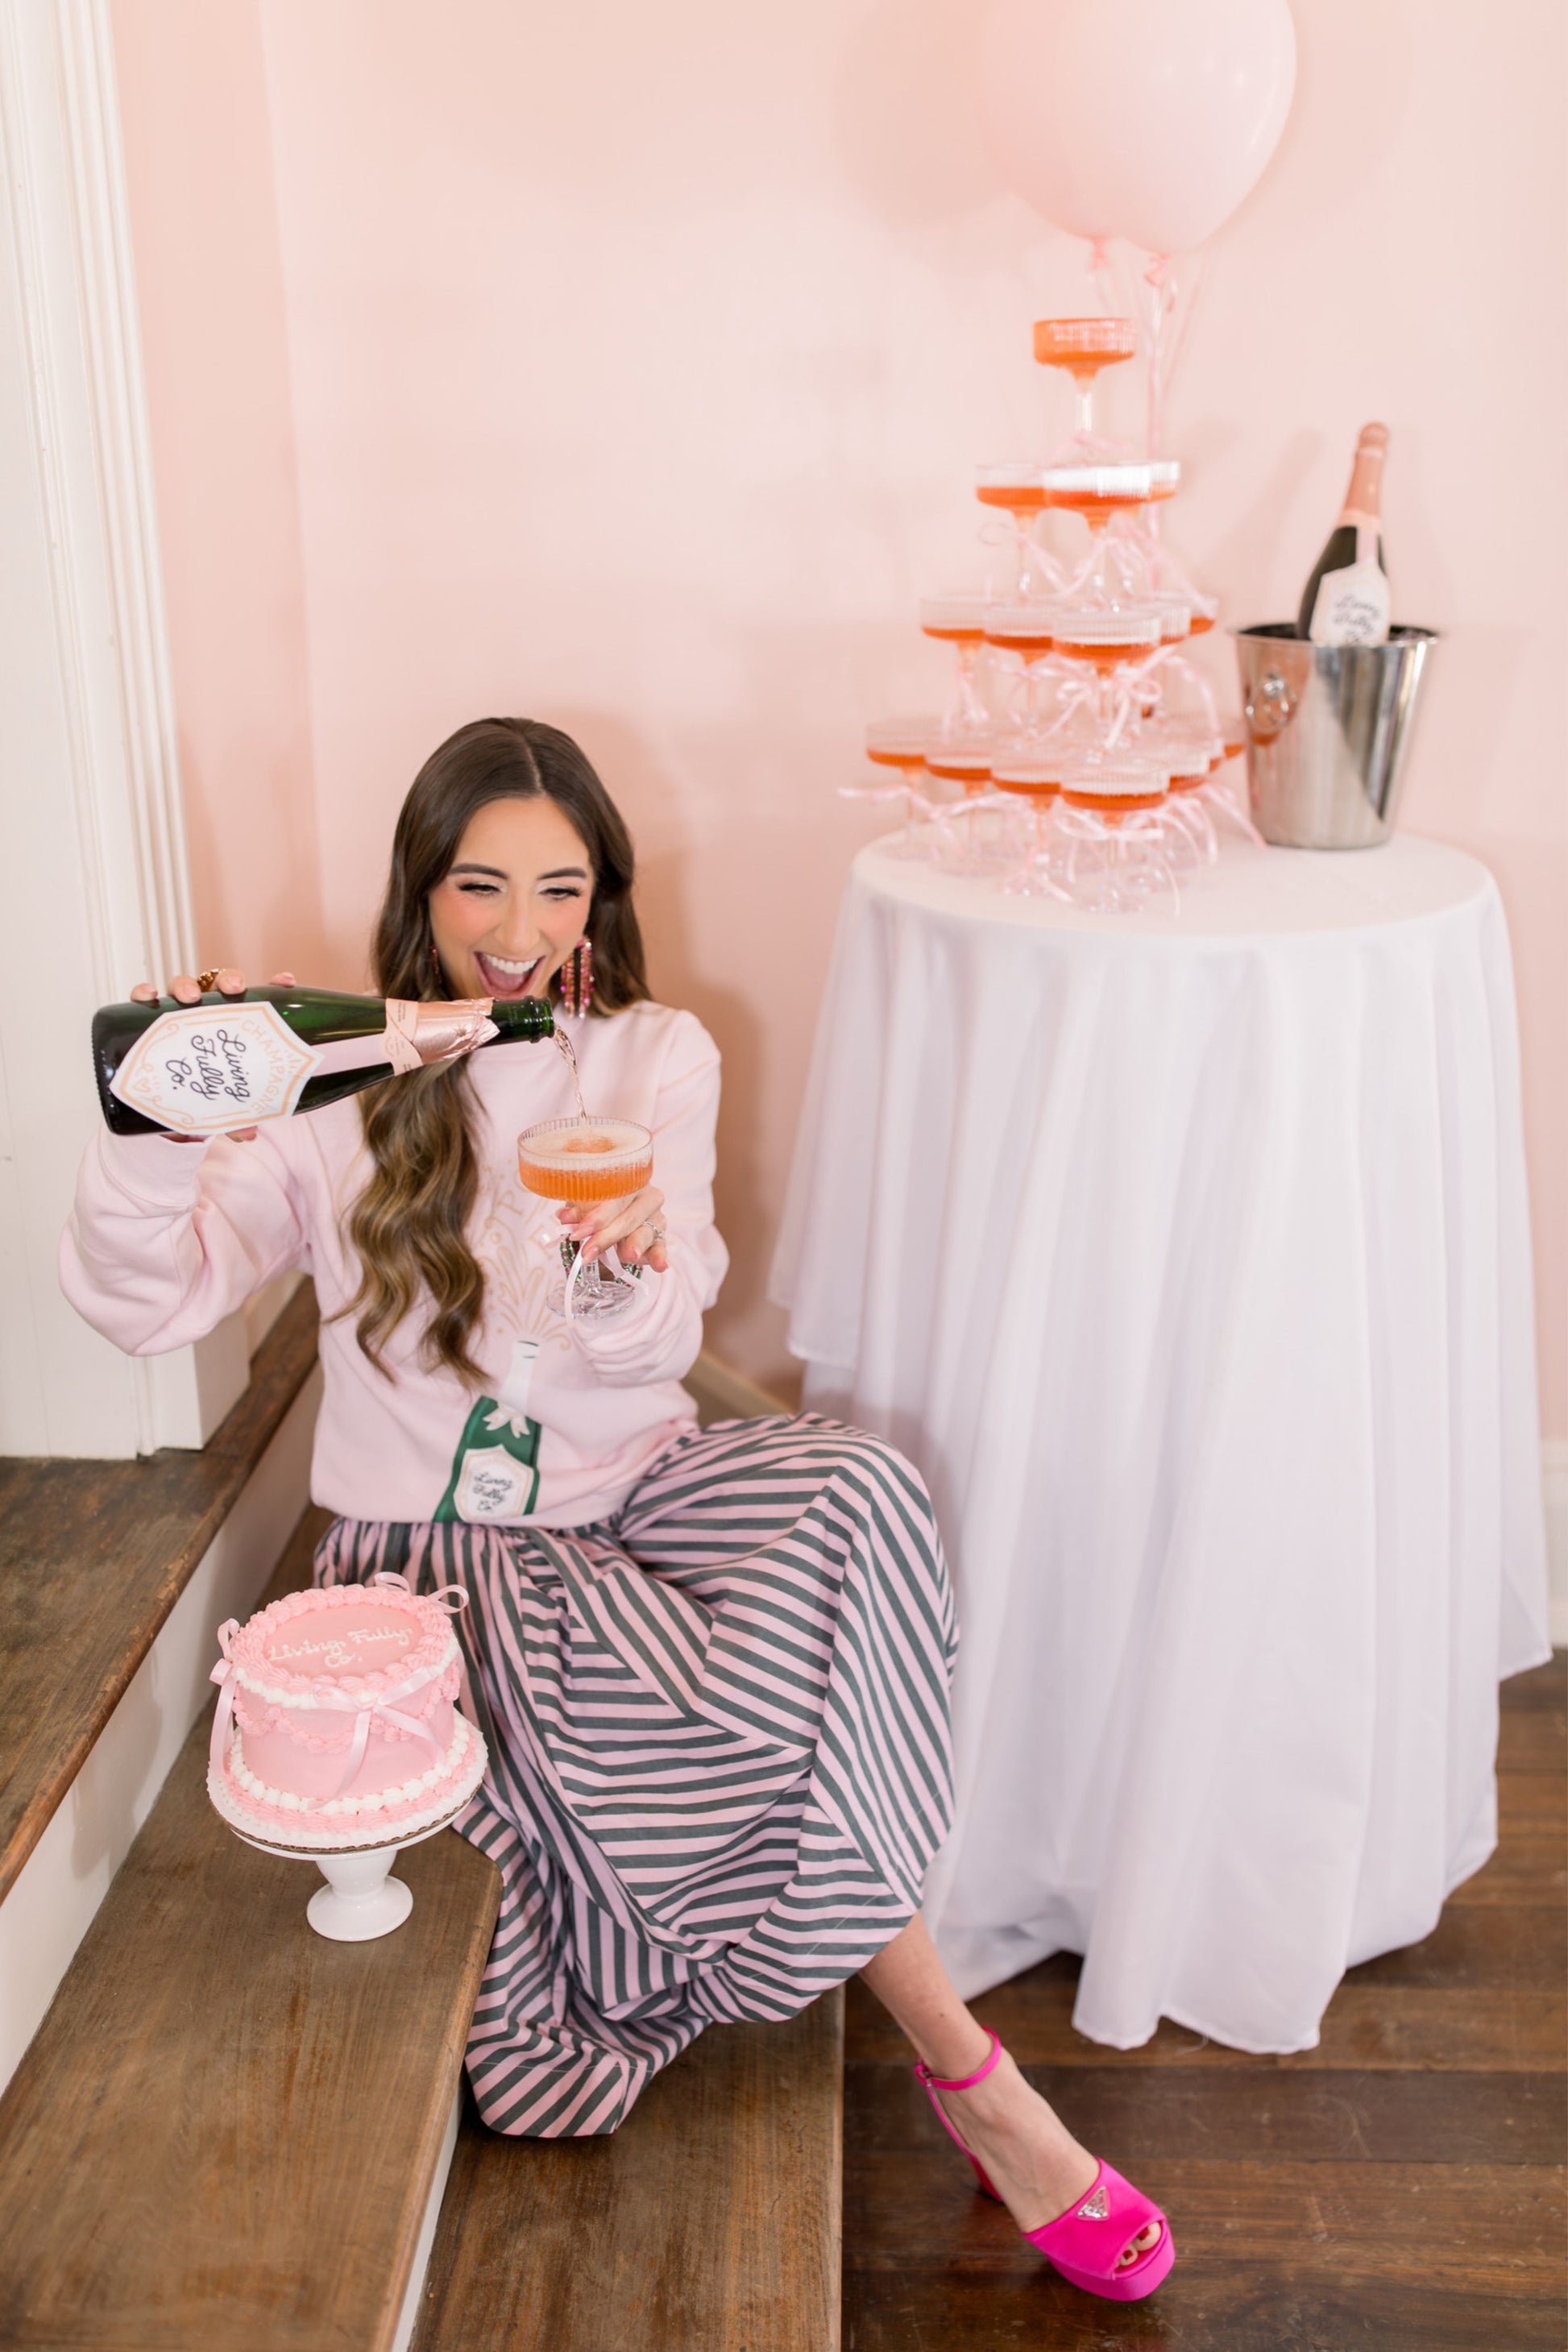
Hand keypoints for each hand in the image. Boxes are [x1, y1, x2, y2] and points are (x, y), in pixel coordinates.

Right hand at [127, 968, 295, 1140]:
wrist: (167, 1105)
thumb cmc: (205, 1093)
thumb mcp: (224, 1105)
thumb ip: (237, 1116)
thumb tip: (247, 1135)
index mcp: (235, 1025)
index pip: (258, 1000)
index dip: (273, 986)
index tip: (285, 982)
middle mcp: (208, 1013)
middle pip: (220, 984)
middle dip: (228, 979)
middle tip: (234, 989)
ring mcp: (178, 1014)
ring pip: (183, 987)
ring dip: (186, 984)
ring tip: (189, 997)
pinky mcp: (148, 1021)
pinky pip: (142, 1000)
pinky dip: (143, 992)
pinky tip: (147, 995)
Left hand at [558, 1183, 668, 1273]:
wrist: (613, 1213)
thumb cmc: (600, 1203)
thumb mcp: (585, 1204)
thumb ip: (577, 1210)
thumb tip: (565, 1217)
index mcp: (629, 1181)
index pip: (614, 1199)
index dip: (597, 1217)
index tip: (579, 1233)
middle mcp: (647, 1196)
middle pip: (629, 1218)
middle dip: (607, 1237)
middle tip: (588, 1252)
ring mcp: (656, 1217)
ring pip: (646, 1232)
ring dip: (636, 1245)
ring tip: (629, 1256)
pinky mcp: (660, 1237)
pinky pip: (660, 1247)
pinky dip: (659, 1257)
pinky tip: (660, 1265)